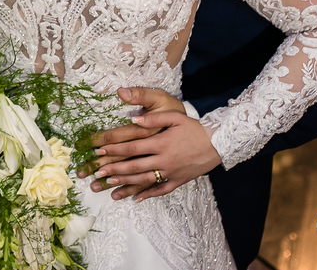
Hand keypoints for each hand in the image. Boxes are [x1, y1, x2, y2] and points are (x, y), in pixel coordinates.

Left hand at [88, 107, 222, 201]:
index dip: (115, 149)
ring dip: (126, 183)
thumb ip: (154, 118)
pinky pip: (161, 190)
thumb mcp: (175, 117)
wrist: (218, 144)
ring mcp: (171, 172)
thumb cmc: (194, 128)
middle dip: (115, 169)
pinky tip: (136, 198)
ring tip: (110, 186)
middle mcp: (164, 160)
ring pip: (144, 180)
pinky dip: (148, 194)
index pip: (132, 147)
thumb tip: (134, 120)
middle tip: (99, 172)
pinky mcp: (179, 180)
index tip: (100, 151)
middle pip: (135, 166)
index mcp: (161, 143)